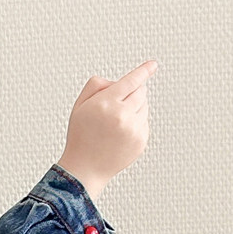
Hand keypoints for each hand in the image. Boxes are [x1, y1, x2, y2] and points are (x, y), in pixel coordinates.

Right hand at [58, 58, 156, 196]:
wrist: (85, 169)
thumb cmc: (81, 137)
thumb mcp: (79, 106)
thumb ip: (96, 85)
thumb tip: (118, 81)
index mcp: (105, 104)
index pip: (131, 81)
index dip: (143, 71)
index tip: (152, 64)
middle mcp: (122, 115)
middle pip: (140, 91)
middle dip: (131, 93)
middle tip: (114, 106)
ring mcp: (134, 129)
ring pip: (144, 106)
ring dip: (133, 108)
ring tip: (114, 124)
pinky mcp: (141, 141)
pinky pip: (144, 122)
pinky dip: (135, 124)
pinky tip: (119, 134)